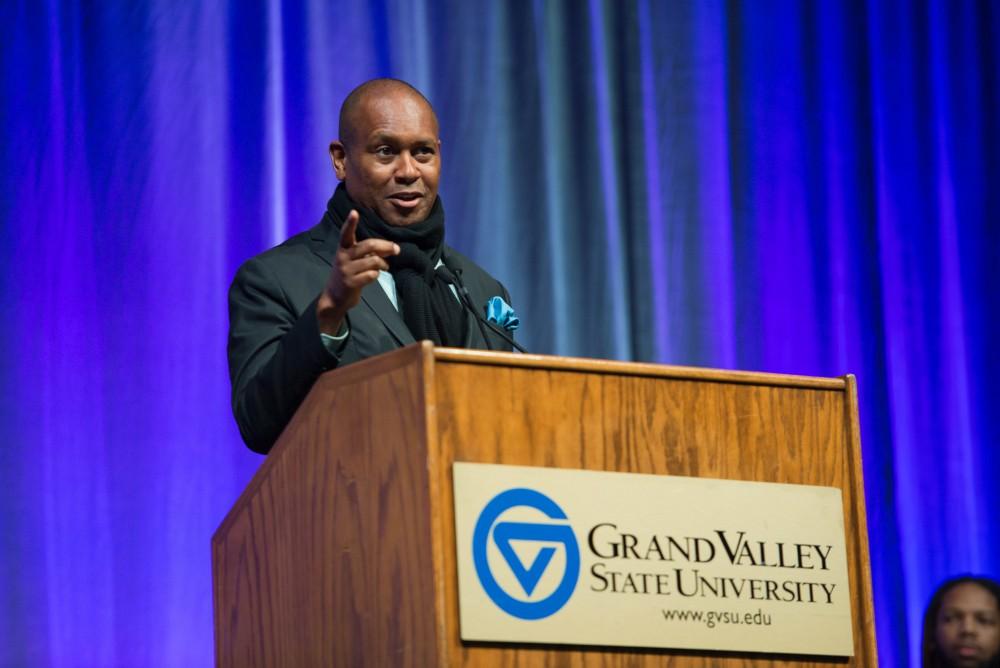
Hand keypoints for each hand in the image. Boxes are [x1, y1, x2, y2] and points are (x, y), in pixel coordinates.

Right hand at [316, 210, 399, 334]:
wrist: (335, 297)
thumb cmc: (348, 274)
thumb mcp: (353, 260)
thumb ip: (367, 252)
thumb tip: (390, 248)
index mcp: (343, 248)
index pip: (346, 233)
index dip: (350, 223)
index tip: (354, 212)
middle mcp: (343, 257)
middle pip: (368, 245)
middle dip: (386, 246)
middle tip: (396, 249)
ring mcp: (346, 270)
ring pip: (374, 261)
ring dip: (384, 264)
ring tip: (385, 266)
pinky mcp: (351, 282)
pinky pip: (372, 275)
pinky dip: (377, 275)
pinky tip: (374, 276)